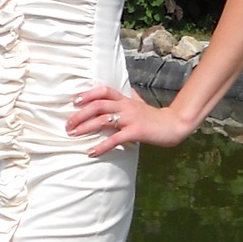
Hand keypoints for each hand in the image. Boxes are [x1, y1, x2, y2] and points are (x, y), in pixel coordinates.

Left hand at [67, 84, 193, 153]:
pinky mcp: (135, 132)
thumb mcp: (141, 103)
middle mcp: (126, 106)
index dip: (88, 94)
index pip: (104, 90)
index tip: (74, 101)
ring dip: (85, 127)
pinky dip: (101, 146)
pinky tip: (91, 152)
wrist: (174, 124)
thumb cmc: (155, 116)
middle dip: (80, 114)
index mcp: (126, 99)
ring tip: (73, 134)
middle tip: (68, 124)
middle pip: (98, 105)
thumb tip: (127, 89)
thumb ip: (131, 97)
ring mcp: (130, 118)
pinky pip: (115, 139)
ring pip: (103, 119)